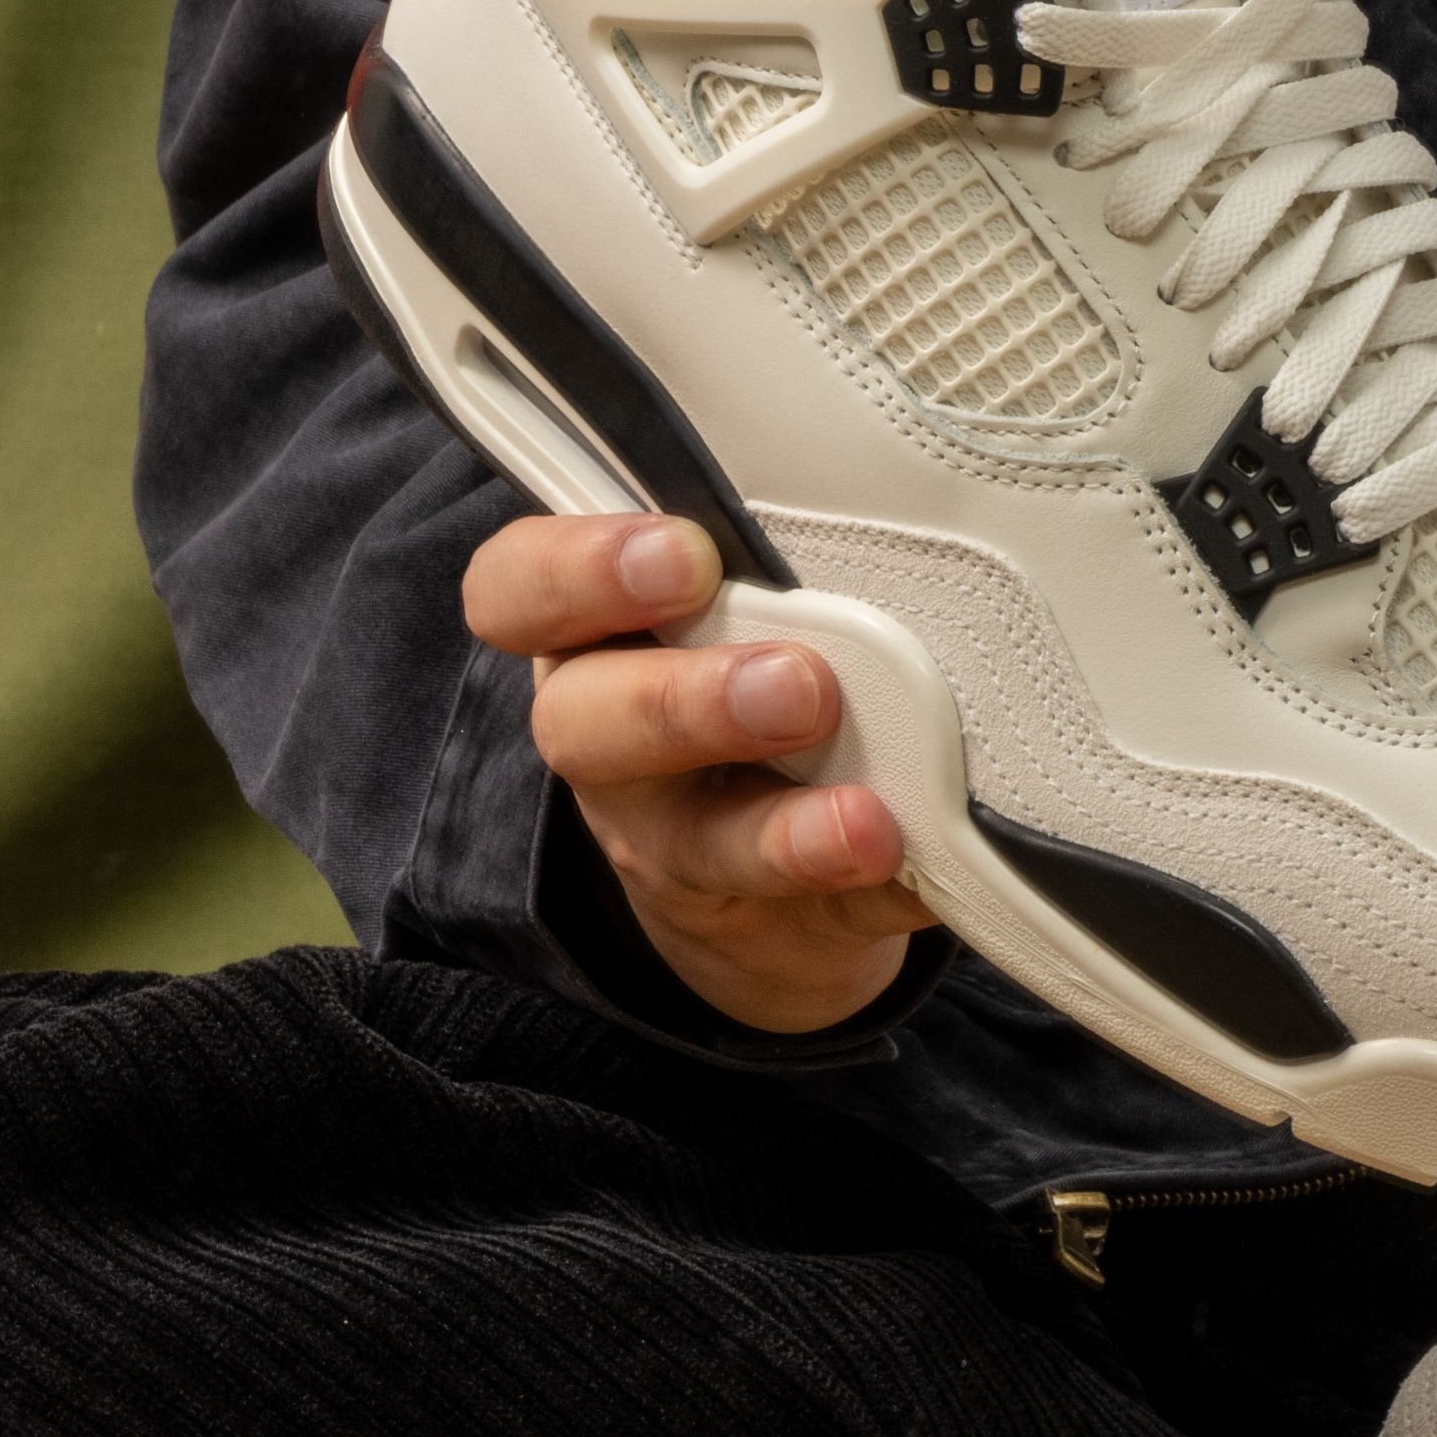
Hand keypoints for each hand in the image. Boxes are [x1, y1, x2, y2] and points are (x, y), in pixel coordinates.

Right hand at [463, 513, 928, 1033]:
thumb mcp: (734, 604)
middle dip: (686, 702)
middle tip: (799, 683)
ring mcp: (673, 849)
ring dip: (783, 831)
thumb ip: (768, 565)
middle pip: (585, 724)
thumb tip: (880, 513)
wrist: (771, 877)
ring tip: (863, 818)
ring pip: (697, 843)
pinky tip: (918, 865)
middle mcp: (606, 744)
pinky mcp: (763, 924)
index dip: (577, 571)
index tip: (685, 552)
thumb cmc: (748, 673)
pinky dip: (878, 890)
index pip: (518, 588)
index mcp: (591, 634)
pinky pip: (819, 914)